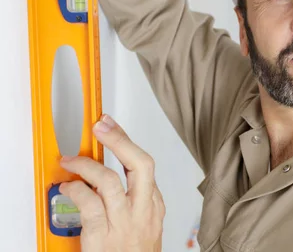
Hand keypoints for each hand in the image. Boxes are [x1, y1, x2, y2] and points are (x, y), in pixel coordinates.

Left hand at [59, 115, 164, 251]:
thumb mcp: (146, 226)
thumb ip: (136, 201)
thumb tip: (111, 178)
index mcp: (153, 205)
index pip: (144, 164)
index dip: (126, 141)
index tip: (110, 126)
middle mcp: (142, 210)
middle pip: (140, 164)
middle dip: (119, 140)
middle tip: (101, 125)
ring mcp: (124, 223)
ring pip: (110, 181)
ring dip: (86, 165)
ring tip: (71, 160)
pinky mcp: (104, 236)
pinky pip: (90, 204)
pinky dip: (76, 190)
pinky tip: (68, 186)